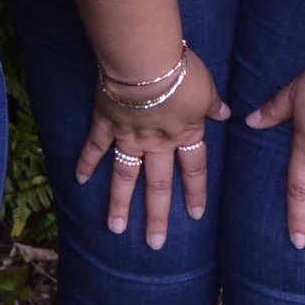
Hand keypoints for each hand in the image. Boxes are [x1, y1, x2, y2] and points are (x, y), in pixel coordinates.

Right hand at [74, 49, 229, 248]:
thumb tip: (225, 113)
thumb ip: (213, 103)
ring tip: (115, 227)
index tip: (195, 216)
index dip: (195, 192)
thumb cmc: (180, 71)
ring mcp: (129, 136)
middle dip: (157, 216)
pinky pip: (95, 147)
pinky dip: (86, 162)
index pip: (194, 169)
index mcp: (184, 133)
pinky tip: (78, 179)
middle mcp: (157, 143)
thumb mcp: (206, 86)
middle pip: (158, 184)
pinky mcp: (106, 123)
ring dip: (120, 203)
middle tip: (155, 244)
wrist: (145, 61)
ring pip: (125, 176)